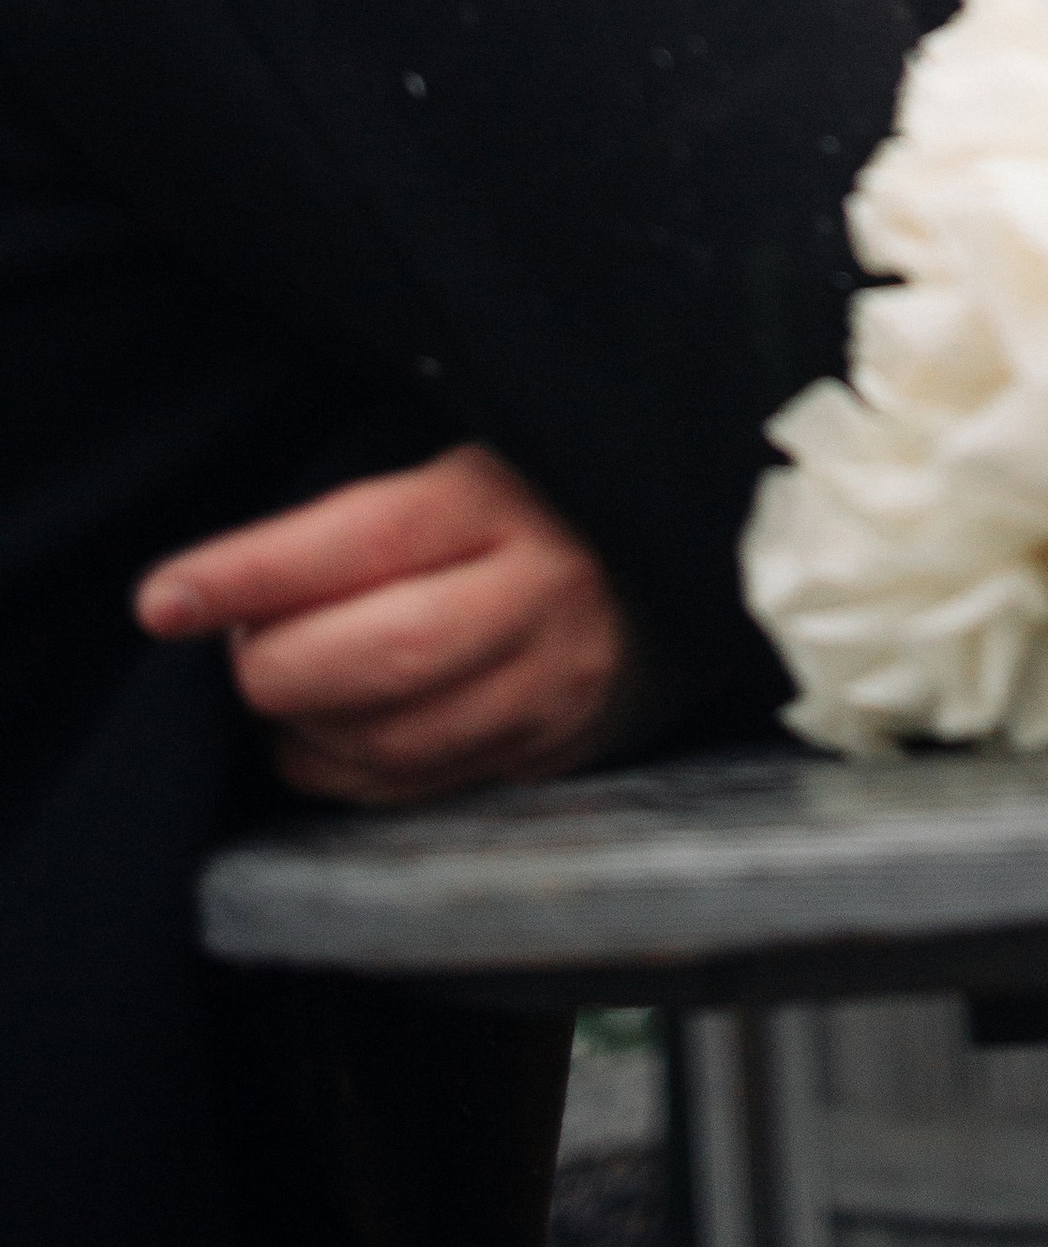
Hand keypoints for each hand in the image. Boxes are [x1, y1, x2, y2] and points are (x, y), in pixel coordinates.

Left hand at [135, 443, 639, 806]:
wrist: (687, 556)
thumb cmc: (546, 493)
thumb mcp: (470, 458)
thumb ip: (366, 516)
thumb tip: (227, 585)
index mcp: (510, 496)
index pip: (360, 537)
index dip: (250, 573)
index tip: (162, 599)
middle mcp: (542, 594)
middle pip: (377, 656)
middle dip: (274, 665)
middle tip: (240, 647)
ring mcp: (554, 684)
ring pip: (393, 741)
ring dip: (303, 727)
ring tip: (283, 687)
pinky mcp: (553, 752)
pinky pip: (421, 787)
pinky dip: (345, 772)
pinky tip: (324, 736)